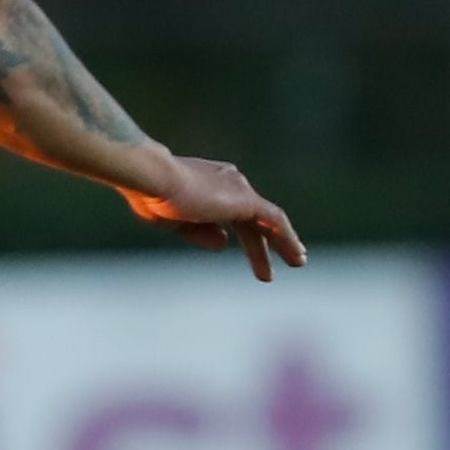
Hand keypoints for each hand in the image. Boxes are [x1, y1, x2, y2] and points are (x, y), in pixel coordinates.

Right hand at [125, 154, 307, 281]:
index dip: (235, 232)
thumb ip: (201, 232)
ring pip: (267, 221)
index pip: (227, 212)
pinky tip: (296, 255)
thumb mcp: (175, 222)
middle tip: (266, 270)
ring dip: (281, 244)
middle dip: (260, 245)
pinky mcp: (247, 200)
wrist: (155, 179)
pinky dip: (286, 237)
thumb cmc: (153, 196)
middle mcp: (228, 183)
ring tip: (296, 263)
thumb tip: (224, 243)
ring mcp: (239, 190)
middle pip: (250, 220)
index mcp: (208, 183)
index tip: (231, 247)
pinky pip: (274, 221)